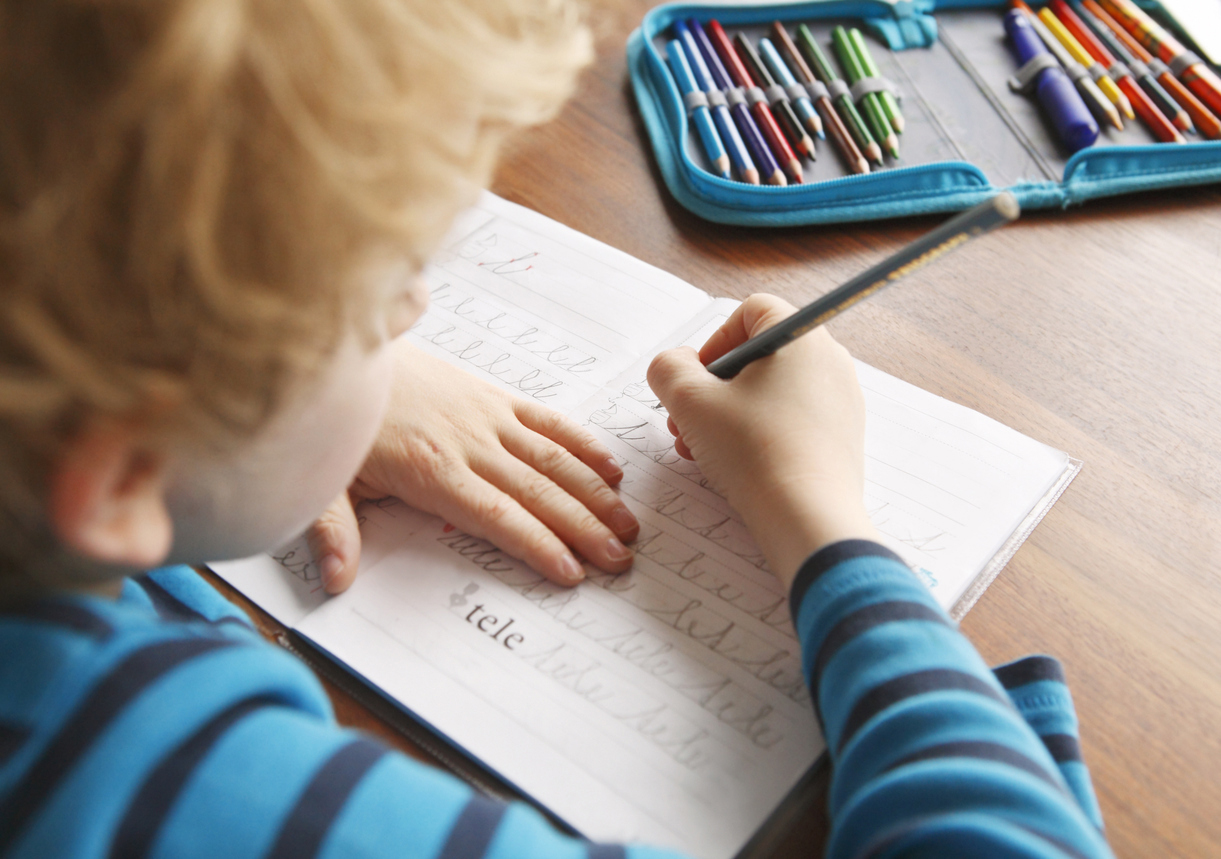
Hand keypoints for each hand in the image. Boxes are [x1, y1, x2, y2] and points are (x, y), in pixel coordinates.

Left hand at [307, 340, 637, 592]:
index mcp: (430, 469)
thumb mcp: (323, 481)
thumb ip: (332, 532)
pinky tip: (611, 467)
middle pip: (536, 491)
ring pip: (552, 458)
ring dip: (594, 493)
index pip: (496, 515)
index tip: (572, 572)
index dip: (537, 544)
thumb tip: (335, 582)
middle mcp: (468, 442)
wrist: (344, 345)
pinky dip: (582, 443)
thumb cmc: (338, 422)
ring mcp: (486, 415)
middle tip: (620, 559)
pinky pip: (546, 420)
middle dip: (583, 527)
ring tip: (628, 525)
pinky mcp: (492, 395)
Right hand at [647, 294, 876, 587]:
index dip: (714, 342)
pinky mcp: (842, 436)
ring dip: (729, 414)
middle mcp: (830, 360)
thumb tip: (673, 364)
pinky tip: (735, 465)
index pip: (751, 311)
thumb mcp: (690, 403)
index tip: (695, 381)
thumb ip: (668, 369)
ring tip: (701, 450)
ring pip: (773, 391)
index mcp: (801, 337)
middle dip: (714, 388)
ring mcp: (842, 400)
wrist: (808, 519)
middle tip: (687, 422)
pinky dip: (760, 433)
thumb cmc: (753, 453)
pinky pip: (793, 419)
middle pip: (760, 356)